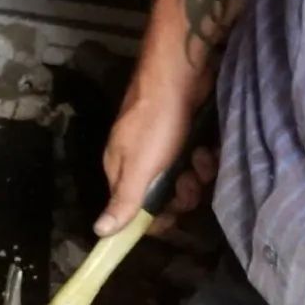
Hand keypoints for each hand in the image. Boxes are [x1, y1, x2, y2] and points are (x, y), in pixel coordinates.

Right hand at [95, 79, 216, 236]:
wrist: (181, 72)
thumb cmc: (156, 122)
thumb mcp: (139, 166)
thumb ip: (122, 202)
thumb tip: (97, 232)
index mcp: (120, 170)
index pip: (133, 211)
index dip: (155, 218)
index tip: (173, 214)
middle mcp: (139, 161)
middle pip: (164, 197)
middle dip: (183, 193)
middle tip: (190, 179)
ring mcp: (163, 147)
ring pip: (185, 178)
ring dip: (198, 173)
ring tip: (201, 155)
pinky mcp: (184, 134)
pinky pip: (197, 159)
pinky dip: (205, 156)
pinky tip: (207, 145)